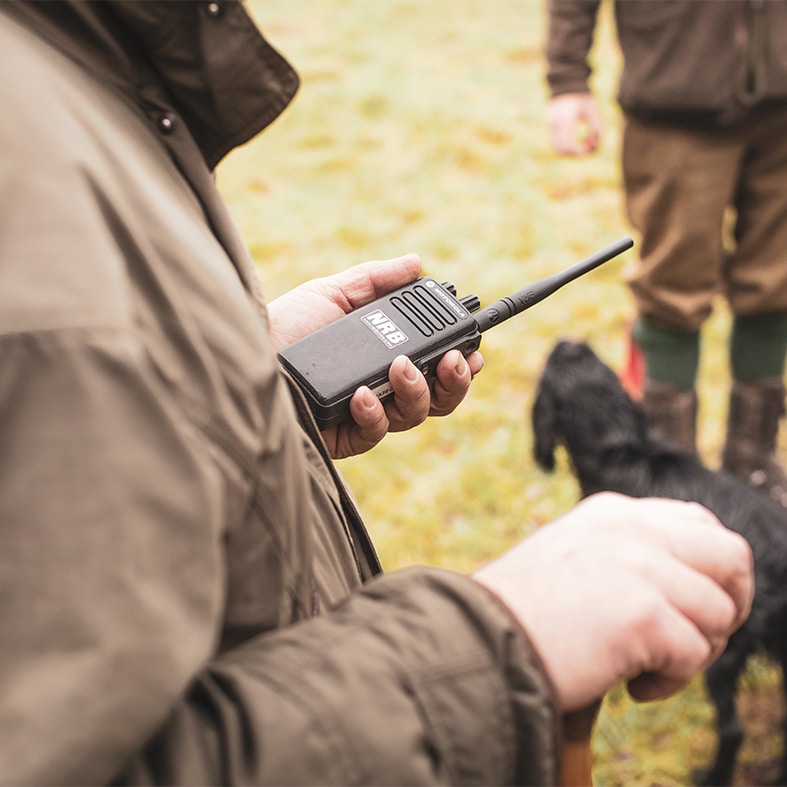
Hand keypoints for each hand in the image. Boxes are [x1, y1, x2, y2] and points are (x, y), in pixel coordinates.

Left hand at [267, 254, 483, 458]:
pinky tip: (362, 395)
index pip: (434, 367)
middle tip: (455, 362)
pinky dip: (375, 413)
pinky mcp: (341, 437)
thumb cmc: (283, 324)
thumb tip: (416, 263)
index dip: (460, 364)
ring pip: (412, 416)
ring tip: (401, 368)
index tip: (473, 350)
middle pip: (436, 399)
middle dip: (454, 383)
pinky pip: (373, 433)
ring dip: (418, 392)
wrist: (242, 350)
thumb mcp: (332, 294)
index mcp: (384, 357)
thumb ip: (375, 281)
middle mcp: (380, 389)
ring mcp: (362, 415)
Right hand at [473, 492, 753, 711]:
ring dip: (695, 651)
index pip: (697, 522)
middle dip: (732, 601)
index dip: (711, 568)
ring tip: (649, 668)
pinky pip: (694, 655)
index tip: (695, 604)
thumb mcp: (575, 558)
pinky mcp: (645, 615)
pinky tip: (632, 689)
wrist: (476, 638)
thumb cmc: (519, 611)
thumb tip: (688, 586)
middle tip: (699, 637)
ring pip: (719, 612)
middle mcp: (633, 528)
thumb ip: (626, 555)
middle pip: (729, 554)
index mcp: (613, 511)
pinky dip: (671, 683)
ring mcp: (641, 567)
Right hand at [546, 93, 602, 155]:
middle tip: (587, 148)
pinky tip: (576, 136)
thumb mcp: (594, 111)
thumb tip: (594, 147)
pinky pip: (556, 141)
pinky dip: (566, 144)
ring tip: (582, 141)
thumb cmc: (582, 96)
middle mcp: (555, 124)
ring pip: (557, 148)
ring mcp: (550, 125)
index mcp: (566, 119)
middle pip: (561, 150)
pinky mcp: (549, 126)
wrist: (566, 83)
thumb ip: (597, 129)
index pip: (569, 145)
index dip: (579, 152)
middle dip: (574, 153)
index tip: (589, 149)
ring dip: (570, 150)